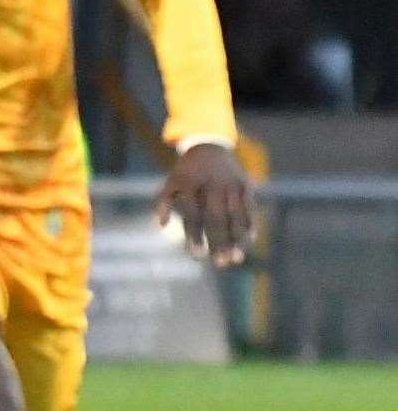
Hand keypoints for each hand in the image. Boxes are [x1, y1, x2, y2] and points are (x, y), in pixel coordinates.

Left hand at [156, 142, 254, 266]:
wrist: (208, 146)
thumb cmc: (185, 172)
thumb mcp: (170, 182)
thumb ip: (163, 202)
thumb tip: (160, 226)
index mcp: (190, 184)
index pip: (193, 215)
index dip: (194, 236)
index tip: (196, 255)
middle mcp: (212, 185)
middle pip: (217, 218)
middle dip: (219, 242)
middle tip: (220, 264)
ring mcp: (231, 184)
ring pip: (236, 215)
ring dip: (237, 238)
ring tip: (236, 258)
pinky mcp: (245, 184)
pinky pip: (249, 207)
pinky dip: (250, 223)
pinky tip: (250, 241)